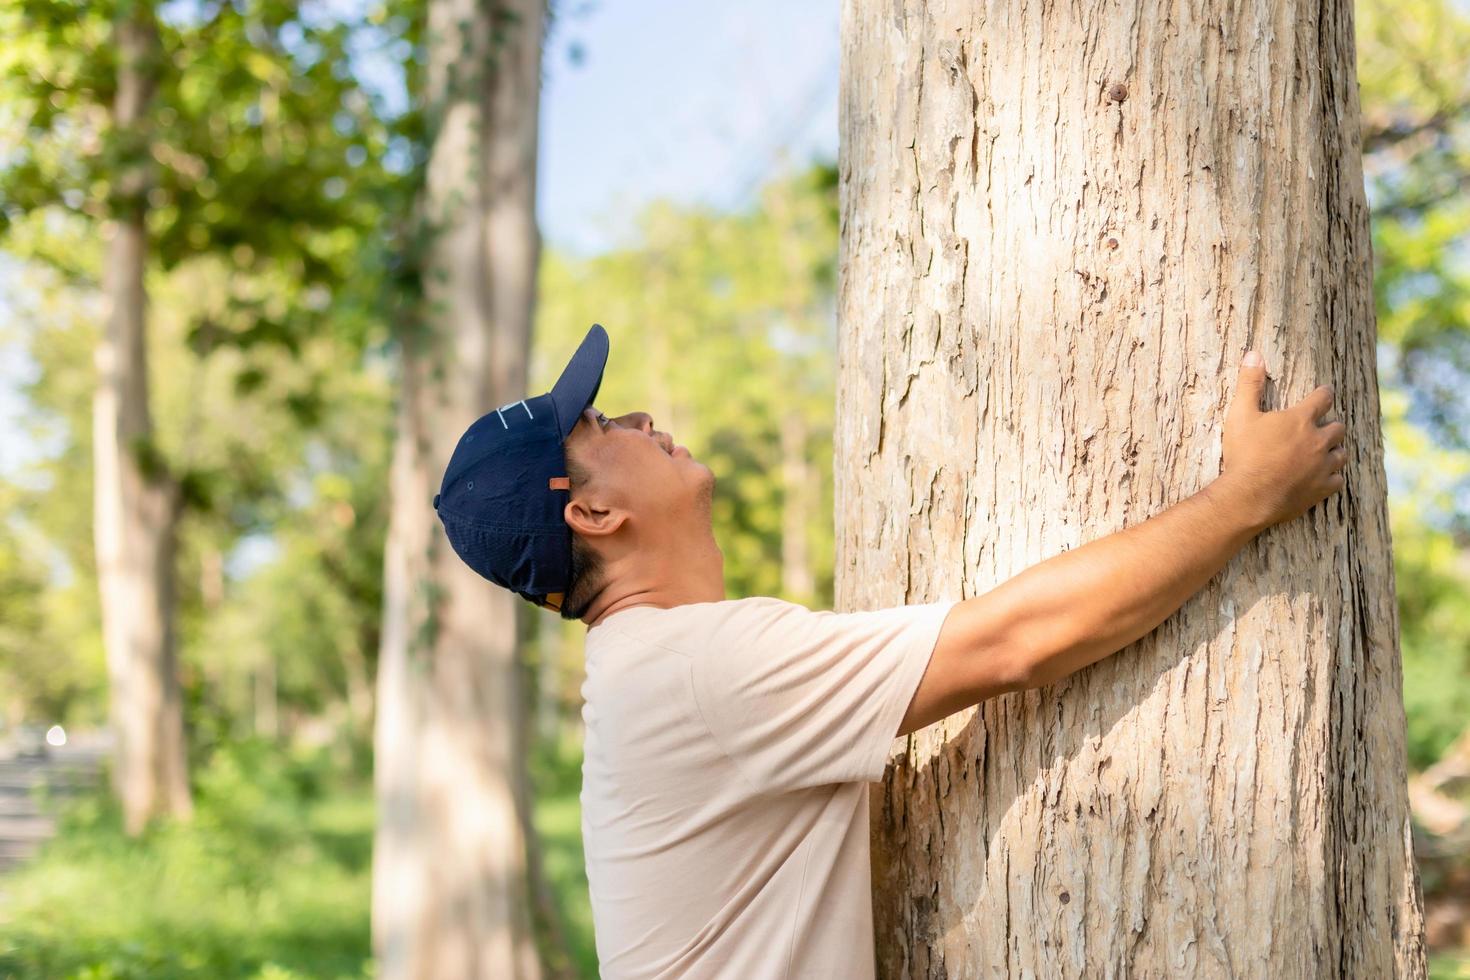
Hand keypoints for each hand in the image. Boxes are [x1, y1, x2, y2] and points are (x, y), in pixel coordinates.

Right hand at [1215, 350, 1346, 531]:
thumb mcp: (1240, 415)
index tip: (1324, 392)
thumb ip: (1249, 384)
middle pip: (1338, 427)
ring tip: (1326, 451)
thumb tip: (1253, 354)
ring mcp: (1322, 466)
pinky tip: (1325, 476)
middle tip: (1323, 426)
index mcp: (1301, 419)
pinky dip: (1332, 476)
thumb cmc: (1244, 454)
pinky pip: (1338, 480)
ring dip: (1335, 450)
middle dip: (1331, 424)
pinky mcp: (1321, 489)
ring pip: (1341, 453)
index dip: (1324, 394)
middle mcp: (1318, 440)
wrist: (1249, 496)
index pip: (1322, 398)